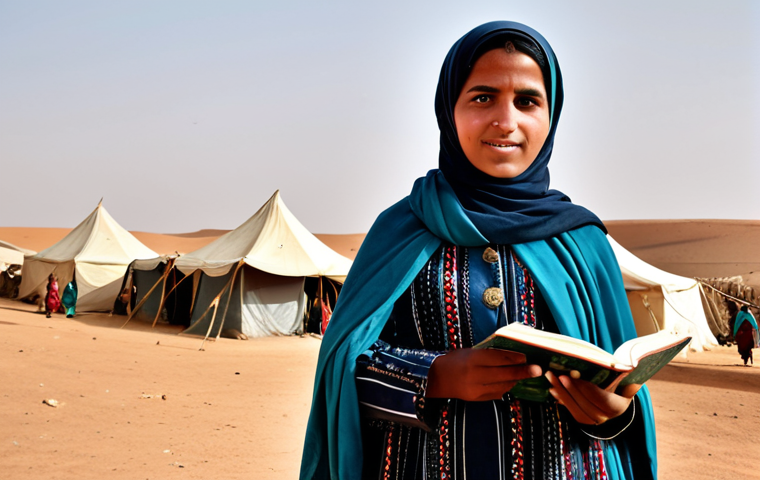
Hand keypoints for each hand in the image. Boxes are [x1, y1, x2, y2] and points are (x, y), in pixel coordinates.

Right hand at [426, 348, 541, 400]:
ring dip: (515, 380)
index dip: (513, 358)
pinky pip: (496, 393)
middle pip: (503, 373)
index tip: (526, 357)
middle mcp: (474, 375)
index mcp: (472, 359)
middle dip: (522, 372)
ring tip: (524, 375)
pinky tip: (510, 383)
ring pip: (502, 385)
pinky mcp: (476, 399)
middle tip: (537, 370)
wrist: (436, 379)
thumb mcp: (469, 352)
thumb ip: (487, 355)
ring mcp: (475, 389)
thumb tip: (510, 357)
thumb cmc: (454, 361)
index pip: (497, 358)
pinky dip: (505, 388)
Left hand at [545, 371, 639, 424]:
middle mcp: (608, 416)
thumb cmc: (619, 375)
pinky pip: (571, 411)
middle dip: (571, 390)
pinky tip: (552, 389)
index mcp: (619, 406)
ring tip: (552, 380)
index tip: (574, 375)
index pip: (603, 399)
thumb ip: (627, 372)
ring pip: (577, 411)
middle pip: (587, 406)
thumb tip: (631, 365)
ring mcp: (595, 419)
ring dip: (563, 395)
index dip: (588, 389)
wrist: (615, 385)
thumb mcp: (625, 373)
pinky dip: (561, 400)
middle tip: (559, 375)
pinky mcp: (584, 417)